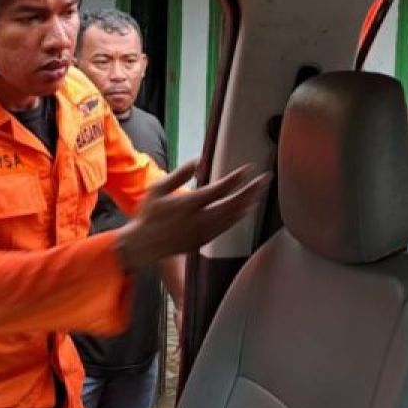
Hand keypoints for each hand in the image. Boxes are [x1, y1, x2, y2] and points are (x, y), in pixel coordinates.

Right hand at [115, 161, 268, 270]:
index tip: (247, 169)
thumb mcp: (157, 189)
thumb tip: (197, 161)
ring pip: (232, 218)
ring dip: (248, 204)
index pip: (218, 190)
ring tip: (260, 192)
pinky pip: (226, 228)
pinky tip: (246, 209)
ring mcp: (203, 233)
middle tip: (264, 180)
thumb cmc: (149, 215)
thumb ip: (178, 175)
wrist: (143, 245)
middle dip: (250, 191)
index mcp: (187, 205)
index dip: (235, 179)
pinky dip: (238, 217)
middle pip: (232, 204)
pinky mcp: (204, 241)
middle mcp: (198, 220)